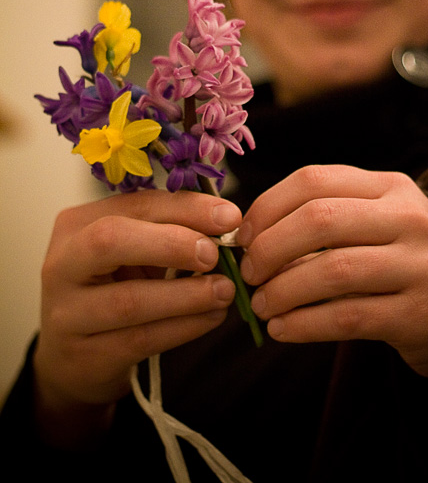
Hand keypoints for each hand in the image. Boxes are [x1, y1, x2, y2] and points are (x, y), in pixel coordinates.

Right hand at [33, 189, 240, 445]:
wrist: (72, 358)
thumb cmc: (112, 289)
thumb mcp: (133, 252)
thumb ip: (170, 230)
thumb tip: (226, 221)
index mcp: (78, 225)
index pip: (135, 204)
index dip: (186, 208)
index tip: (229, 217)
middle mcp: (63, 263)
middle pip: (111, 241)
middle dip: (171, 244)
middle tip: (215, 255)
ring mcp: (67, 313)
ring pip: (129, 300)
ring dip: (187, 295)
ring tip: (225, 291)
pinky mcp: (83, 355)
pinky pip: (141, 339)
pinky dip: (184, 327)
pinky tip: (211, 317)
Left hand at [238, 165, 427, 377]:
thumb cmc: (403, 255)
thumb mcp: (377, 218)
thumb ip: (324, 214)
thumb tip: (248, 234)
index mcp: (390, 186)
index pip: (314, 180)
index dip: (267, 206)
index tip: (242, 234)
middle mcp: (409, 219)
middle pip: (319, 220)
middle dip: (269, 247)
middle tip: (248, 273)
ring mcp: (419, 266)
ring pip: (332, 271)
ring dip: (282, 291)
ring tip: (262, 305)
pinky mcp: (419, 314)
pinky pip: (348, 317)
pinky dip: (304, 324)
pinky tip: (283, 329)